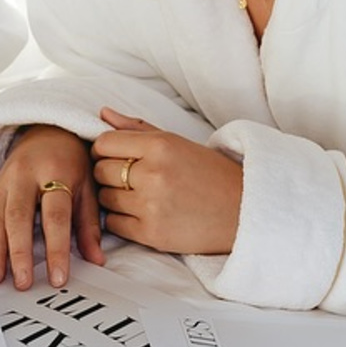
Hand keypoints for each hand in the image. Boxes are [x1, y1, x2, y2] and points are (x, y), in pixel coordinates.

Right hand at [0, 124, 103, 290]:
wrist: (47, 130)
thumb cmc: (72, 161)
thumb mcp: (88, 186)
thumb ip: (89, 224)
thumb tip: (96, 259)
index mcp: (55, 172)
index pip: (55, 216)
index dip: (56, 249)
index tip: (58, 278)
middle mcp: (25, 175)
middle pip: (19, 217)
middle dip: (19, 253)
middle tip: (23, 282)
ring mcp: (4, 182)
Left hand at [92, 107, 242, 255]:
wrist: (244, 212)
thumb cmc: (209, 174)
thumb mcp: (178, 143)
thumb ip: (136, 129)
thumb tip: (103, 113)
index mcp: (160, 146)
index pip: (104, 143)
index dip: (102, 150)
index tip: (112, 157)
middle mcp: (153, 173)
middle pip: (100, 171)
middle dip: (108, 175)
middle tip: (128, 179)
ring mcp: (151, 205)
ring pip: (104, 199)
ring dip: (114, 198)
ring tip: (139, 197)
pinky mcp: (152, 233)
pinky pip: (113, 224)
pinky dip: (121, 220)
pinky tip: (142, 214)